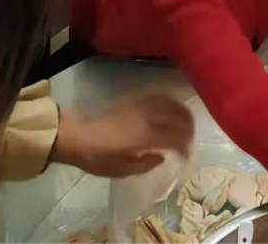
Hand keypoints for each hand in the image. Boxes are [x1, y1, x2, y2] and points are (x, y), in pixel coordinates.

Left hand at [51, 94, 193, 177]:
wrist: (78, 137)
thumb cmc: (99, 158)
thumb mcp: (123, 170)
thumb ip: (147, 164)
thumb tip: (162, 157)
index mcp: (147, 136)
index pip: (176, 138)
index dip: (185, 147)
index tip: (186, 157)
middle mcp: (149, 118)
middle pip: (180, 119)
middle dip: (189, 131)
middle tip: (189, 142)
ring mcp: (143, 106)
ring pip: (173, 105)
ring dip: (184, 116)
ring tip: (185, 126)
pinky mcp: (136, 100)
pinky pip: (161, 97)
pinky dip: (172, 103)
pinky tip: (172, 110)